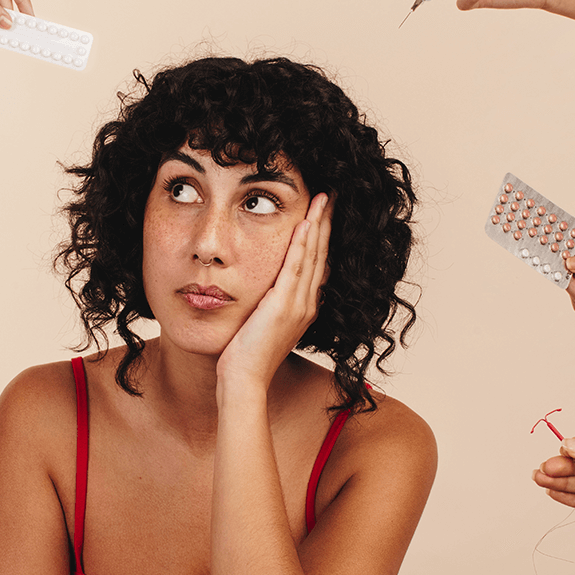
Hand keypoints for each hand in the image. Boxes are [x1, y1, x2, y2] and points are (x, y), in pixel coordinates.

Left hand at [217, 193, 331, 389]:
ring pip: (313, 256)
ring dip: (318, 225)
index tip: (323, 211)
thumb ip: (272, 303)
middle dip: (326, 222)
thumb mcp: (264, 322)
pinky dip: (302, 245)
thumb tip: (270, 287)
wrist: (244, 379)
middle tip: (330, 194)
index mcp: (305, 307)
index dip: (322, 235)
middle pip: (321, 254)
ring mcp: (299, 305)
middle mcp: (308, 304)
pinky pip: (295, 269)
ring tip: (322, 198)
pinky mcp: (283, 306)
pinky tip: (306, 224)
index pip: (318, 262)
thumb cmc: (246, 354)